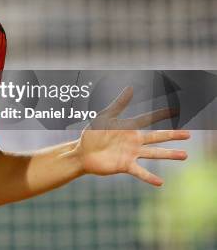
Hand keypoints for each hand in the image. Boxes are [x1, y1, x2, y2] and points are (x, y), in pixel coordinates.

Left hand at [75, 86, 189, 185]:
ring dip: (169, 154)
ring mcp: (131, 153)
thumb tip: (130, 88)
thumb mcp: (104, 117)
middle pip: (156, 137)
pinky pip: (140, 171)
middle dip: (172, 135)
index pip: (148, 119)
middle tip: (188, 134)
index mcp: (129, 128)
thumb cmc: (92, 134)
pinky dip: (149, 177)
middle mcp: (133, 141)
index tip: (175, 111)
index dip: (161, 114)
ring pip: (153, 154)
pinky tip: (160, 182)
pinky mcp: (125, 165)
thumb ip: (118, 104)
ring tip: (184, 155)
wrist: (82, 152)